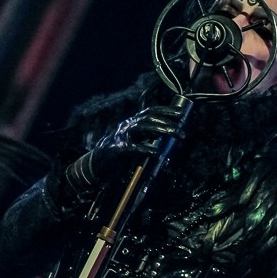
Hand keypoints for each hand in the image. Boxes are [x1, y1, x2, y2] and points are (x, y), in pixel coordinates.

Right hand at [67, 105, 185, 191]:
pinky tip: (156, 152)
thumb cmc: (116, 156)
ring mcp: (120, 136)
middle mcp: (126, 126)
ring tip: (176, 133)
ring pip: (142, 127)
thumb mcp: (133, 143)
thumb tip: (167, 135)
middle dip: (167, 120)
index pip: (150, 111)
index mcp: (130, 123)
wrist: (94, 167)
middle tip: (182, 127)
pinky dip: (145, 149)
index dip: (165, 110)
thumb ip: (147, 138)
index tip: (181, 112)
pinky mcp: (116, 150)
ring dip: (161, 128)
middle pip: (148, 118)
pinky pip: (132, 148)